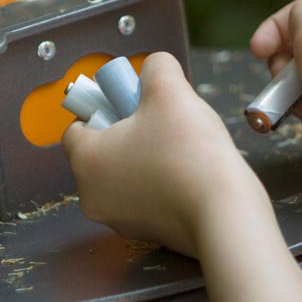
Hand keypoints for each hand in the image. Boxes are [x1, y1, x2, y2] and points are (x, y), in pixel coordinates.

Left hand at [61, 52, 267, 257]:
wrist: (225, 213)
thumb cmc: (191, 156)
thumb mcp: (170, 90)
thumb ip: (155, 68)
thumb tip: (154, 68)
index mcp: (86, 160)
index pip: (76, 127)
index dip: (103, 108)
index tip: (129, 103)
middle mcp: (93, 195)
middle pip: (101, 152)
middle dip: (127, 133)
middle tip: (159, 123)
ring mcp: (119, 220)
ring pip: (123, 176)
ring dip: (144, 159)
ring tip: (178, 148)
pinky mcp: (146, 234)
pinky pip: (144, 198)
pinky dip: (159, 184)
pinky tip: (185, 173)